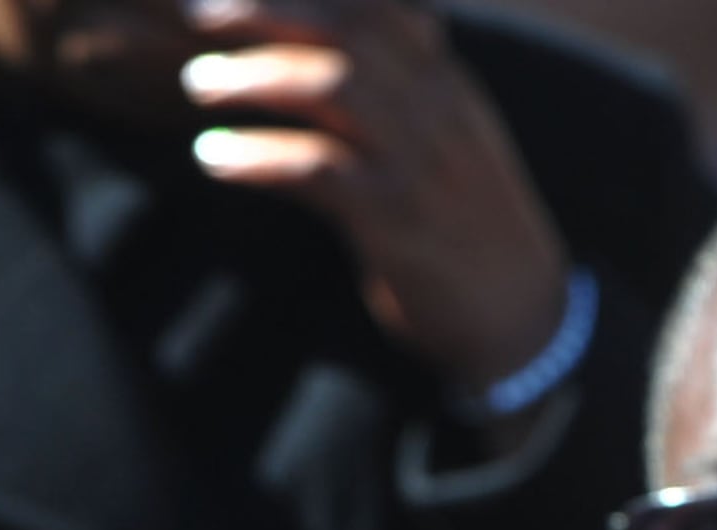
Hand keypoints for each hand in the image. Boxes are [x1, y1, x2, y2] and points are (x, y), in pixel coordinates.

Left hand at [176, 0, 572, 398]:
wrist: (519, 313)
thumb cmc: (470, 224)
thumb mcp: (453, 139)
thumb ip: (416, 84)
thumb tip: (407, 23)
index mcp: (447, 83)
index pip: (376, 8)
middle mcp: (437, 109)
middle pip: (347, 31)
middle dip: (267, 11)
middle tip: (198, 11)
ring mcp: (419, 163)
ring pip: (334, 86)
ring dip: (255, 77)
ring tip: (196, 83)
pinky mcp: (395, 221)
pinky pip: (317, 171)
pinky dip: (258, 156)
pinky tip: (213, 156)